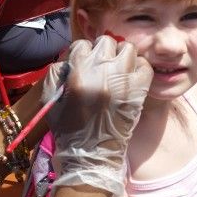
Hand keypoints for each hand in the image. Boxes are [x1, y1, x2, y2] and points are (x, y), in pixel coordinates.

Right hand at [42, 36, 152, 194]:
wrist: (93, 155)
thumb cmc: (69, 129)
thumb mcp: (51, 99)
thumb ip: (56, 74)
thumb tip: (70, 59)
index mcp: (79, 75)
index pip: (81, 45)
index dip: (80, 54)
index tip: (81, 64)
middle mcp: (103, 74)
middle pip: (105, 42)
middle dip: (101, 51)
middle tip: (100, 65)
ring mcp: (124, 81)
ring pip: (127, 48)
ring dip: (120, 55)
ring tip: (117, 68)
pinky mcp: (139, 90)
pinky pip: (144, 65)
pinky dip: (138, 66)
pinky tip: (130, 76)